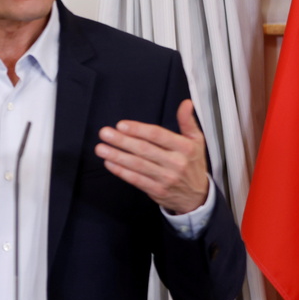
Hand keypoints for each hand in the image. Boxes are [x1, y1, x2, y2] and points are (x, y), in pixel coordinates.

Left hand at [94, 99, 208, 213]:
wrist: (198, 196)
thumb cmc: (192, 164)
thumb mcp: (197, 141)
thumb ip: (188, 122)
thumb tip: (186, 103)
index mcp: (185, 147)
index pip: (158, 135)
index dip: (138, 129)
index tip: (121, 125)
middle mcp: (176, 162)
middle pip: (144, 149)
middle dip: (122, 141)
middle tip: (105, 133)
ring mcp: (166, 178)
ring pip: (138, 165)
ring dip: (117, 156)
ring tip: (101, 148)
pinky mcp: (157, 190)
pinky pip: (136, 179)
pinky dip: (121, 171)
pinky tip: (109, 162)